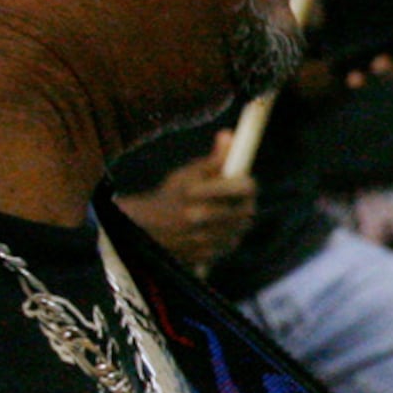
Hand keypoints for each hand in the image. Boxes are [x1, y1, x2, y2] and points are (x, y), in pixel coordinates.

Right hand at [111, 132, 258, 272]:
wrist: (147, 229)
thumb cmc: (172, 196)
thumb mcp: (189, 173)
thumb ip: (214, 159)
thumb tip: (229, 135)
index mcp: (194, 193)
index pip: (242, 186)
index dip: (243, 182)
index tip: (242, 178)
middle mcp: (198, 218)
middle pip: (245, 209)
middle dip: (242, 201)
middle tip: (241, 195)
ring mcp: (203, 240)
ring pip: (240, 226)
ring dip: (237, 217)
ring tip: (227, 210)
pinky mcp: (205, 257)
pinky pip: (230, 243)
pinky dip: (228, 234)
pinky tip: (217, 227)